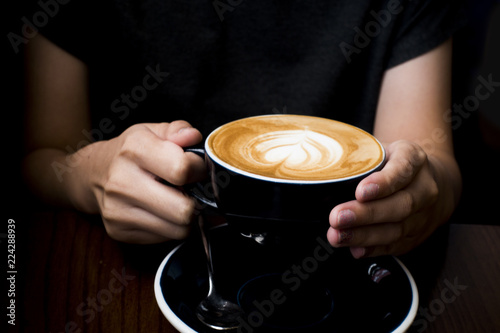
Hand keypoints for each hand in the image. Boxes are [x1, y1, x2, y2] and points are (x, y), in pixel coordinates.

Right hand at [85, 121, 206, 242]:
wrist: (92, 174)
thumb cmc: (130, 152)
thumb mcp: (152, 131)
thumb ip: (178, 130)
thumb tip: (192, 138)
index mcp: (134, 149)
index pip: (182, 170)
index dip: (198, 170)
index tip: (195, 169)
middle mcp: (122, 181)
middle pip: (183, 209)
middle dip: (195, 201)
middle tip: (188, 190)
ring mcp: (118, 210)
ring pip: (178, 229)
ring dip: (184, 217)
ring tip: (175, 200)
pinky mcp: (118, 231)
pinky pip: (164, 238)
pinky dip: (169, 226)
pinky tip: (160, 211)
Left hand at [327, 140, 440, 257]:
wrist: (427, 181)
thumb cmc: (392, 163)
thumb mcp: (379, 150)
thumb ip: (357, 157)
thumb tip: (325, 168)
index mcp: (414, 158)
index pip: (401, 170)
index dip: (382, 183)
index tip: (360, 192)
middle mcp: (423, 188)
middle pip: (400, 205)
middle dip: (366, 214)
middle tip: (337, 217)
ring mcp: (423, 215)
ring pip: (397, 229)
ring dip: (364, 235)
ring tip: (338, 235)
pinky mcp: (416, 236)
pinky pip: (396, 245)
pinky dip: (374, 249)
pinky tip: (355, 249)